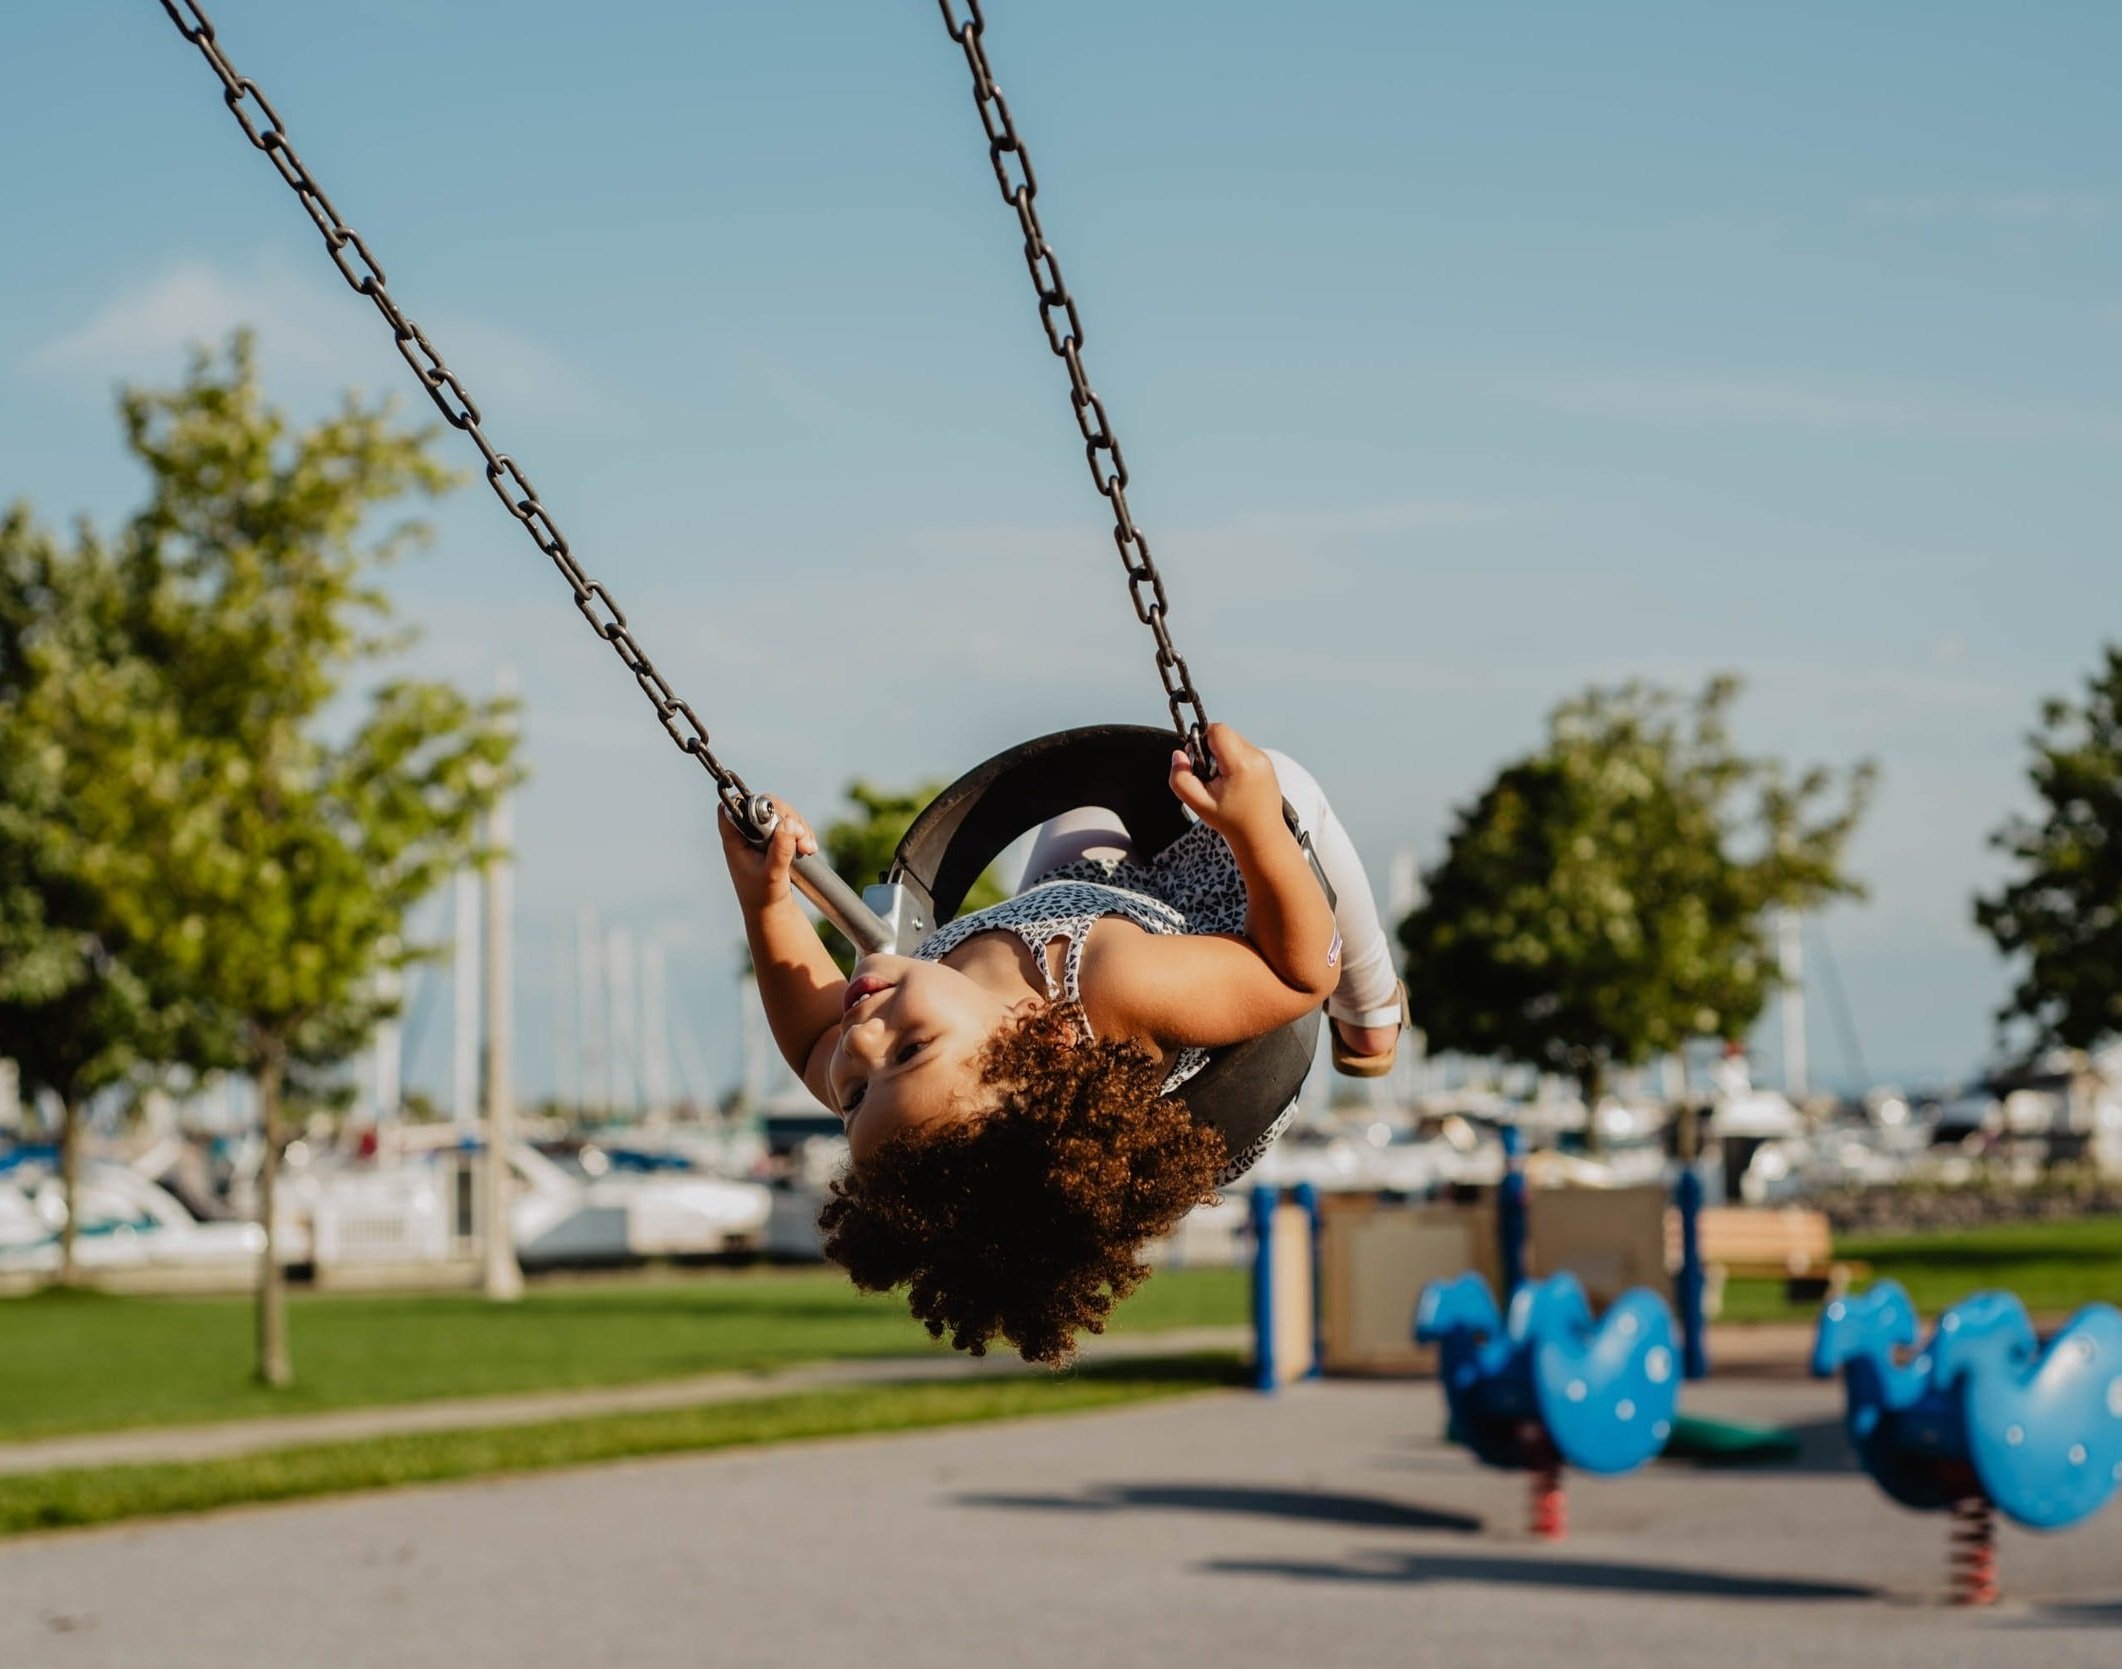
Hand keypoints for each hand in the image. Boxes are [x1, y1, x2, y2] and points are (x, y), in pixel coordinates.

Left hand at [718, 797, 817, 911]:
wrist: (771, 909)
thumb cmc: (764, 895)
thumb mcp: (773, 874)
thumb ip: (780, 850)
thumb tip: (789, 823)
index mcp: (735, 840)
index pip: (732, 807)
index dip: (749, 803)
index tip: (770, 815)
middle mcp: (746, 832)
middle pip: (764, 804)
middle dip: (787, 816)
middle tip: (801, 837)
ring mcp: (762, 834)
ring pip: (781, 813)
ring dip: (799, 826)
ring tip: (808, 849)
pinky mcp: (775, 838)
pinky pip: (791, 823)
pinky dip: (802, 832)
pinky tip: (809, 849)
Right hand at [1168, 723, 1282, 841]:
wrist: (1262, 836)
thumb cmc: (1232, 822)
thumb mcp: (1199, 804)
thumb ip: (1181, 778)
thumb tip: (1178, 755)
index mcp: (1241, 764)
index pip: (1217, 730)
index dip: (1202, 740)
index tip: (1199, 761)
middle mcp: (1256, 757)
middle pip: (1225, 734)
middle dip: (1211, 749)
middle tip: (1209, 775)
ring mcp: (1264, 759)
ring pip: (1234, 741)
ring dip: (1222, 755)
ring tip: (1222, 782)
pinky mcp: (1266, 764)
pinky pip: (1243, 750)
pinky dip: (1233, 761)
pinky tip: (1233, 783)